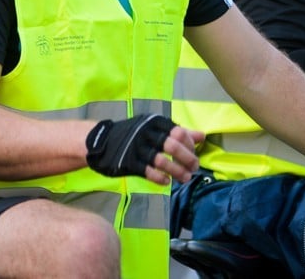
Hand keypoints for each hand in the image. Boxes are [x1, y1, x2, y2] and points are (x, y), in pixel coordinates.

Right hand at [85, 114, 202, 184]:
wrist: (102, 141)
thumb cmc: (134, 135)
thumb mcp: (155, 128)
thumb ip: (178, 132)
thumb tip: (202, 136)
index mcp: (154, 122)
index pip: (179, 133)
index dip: (190, 146)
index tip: (194, 154)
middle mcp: (146, 133)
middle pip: (173, 147)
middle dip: (187, 159)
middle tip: (194, 168)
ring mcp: (136, 148)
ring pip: (162, 161)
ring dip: (177, 171)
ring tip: (184, 178)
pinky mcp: (129, 163)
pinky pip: (148, 172)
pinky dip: (160, 178)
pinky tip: (167, 182)